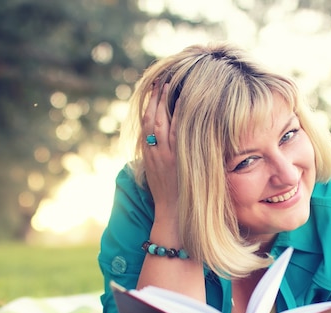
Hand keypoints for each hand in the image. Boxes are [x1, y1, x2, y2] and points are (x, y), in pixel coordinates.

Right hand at [142, 83, 179, 219]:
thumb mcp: (157, 172)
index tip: (153, 90)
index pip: (146, 123)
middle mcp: (155, 152)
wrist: (172, 213)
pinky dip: (179, 117)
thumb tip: (163, 141)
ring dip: (165, 102)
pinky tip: (184, 103)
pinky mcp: (176, 159)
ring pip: (162, 122)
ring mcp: (166, 155)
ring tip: (169, 85)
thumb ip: (158, 155)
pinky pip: (177, 133)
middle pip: (152, 118)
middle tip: (160, 80)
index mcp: (148, 154)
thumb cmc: (167, 194)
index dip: (149, 105)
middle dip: (155, 98)